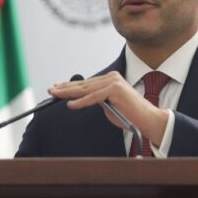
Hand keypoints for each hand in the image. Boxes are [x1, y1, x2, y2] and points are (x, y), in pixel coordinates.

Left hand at [48, 71, 168, 145]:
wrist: (146, 119)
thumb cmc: (129, 115)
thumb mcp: (108, 106)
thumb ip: (96, 100)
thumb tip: (79, 99)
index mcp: (110, 79)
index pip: (86, 82)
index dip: (70, 85)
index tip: (57, 87)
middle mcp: (111, 78)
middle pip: (83, 84)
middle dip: (65, 88)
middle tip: (51, 90)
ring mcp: (113, 82)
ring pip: (86, 89)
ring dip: (69, 93)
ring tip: (55, 95)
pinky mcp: (115, 90)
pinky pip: (94, 98)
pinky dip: (81, 102)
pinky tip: (70, 104)